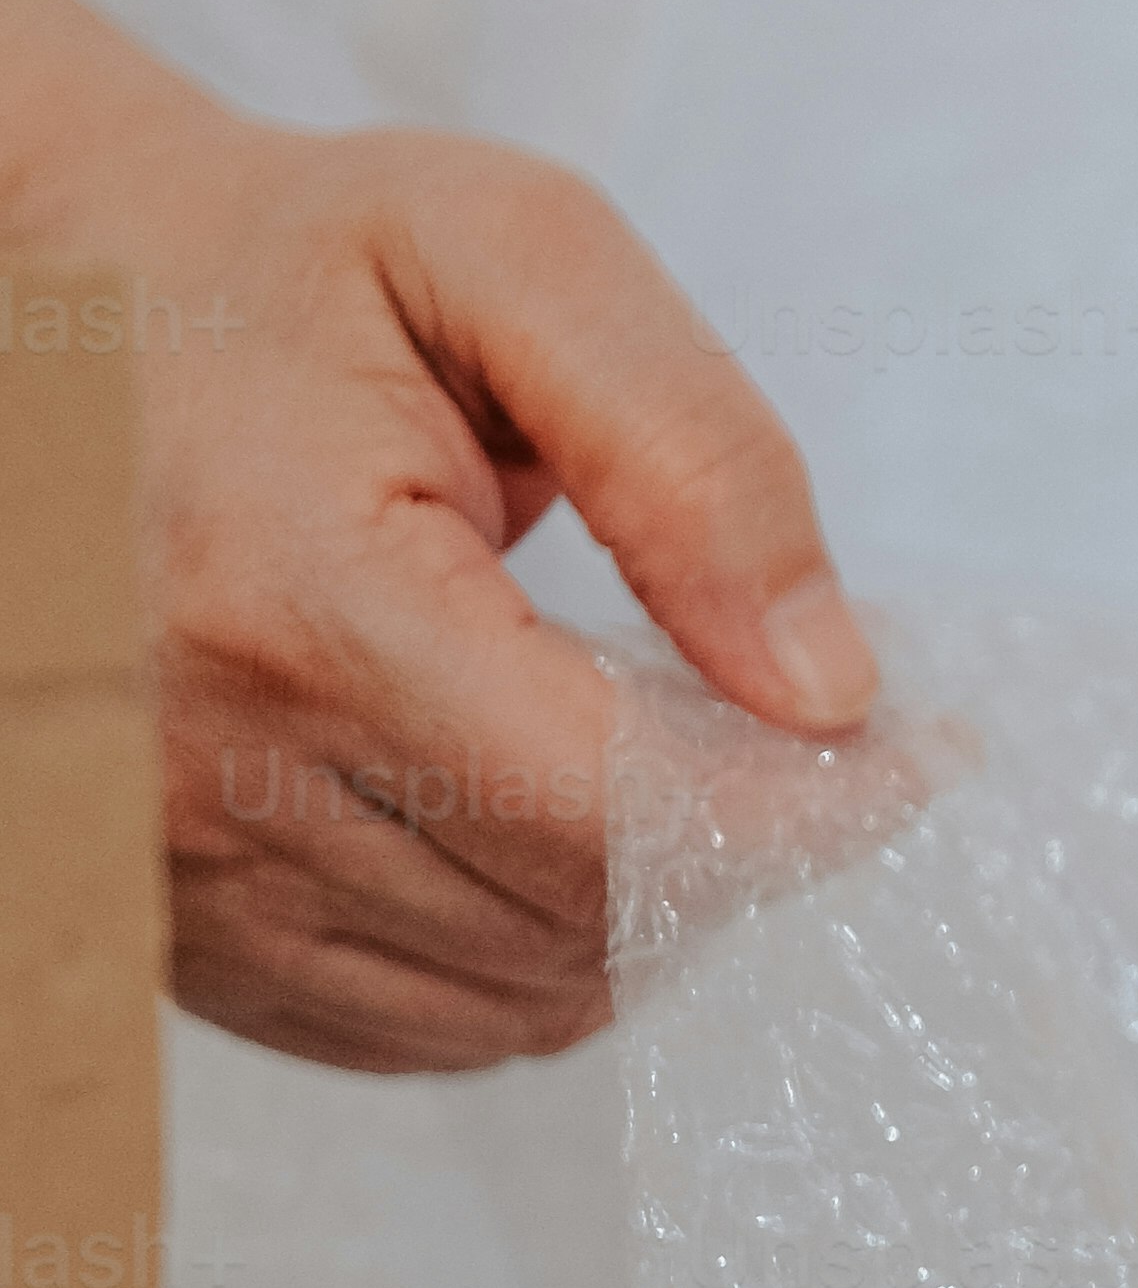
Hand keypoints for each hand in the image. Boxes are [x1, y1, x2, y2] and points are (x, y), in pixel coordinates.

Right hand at [1, 0, 873, 1069]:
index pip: (619, 812)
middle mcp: (199, 771)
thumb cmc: (286, 262)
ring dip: (636, 912)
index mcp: (291, 600)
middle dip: (728, 844)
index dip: (798, 808)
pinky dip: (526, 959)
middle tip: (777, 724)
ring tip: (655, 755)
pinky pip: (412, 1030)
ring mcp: (162, 873)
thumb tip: (827, 688)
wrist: (49, 302)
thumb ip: (692, 458)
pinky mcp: (159, 929)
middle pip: (577, 922)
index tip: (903, 753)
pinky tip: (542, 826)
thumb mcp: (511, 257)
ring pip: (511, 1002)